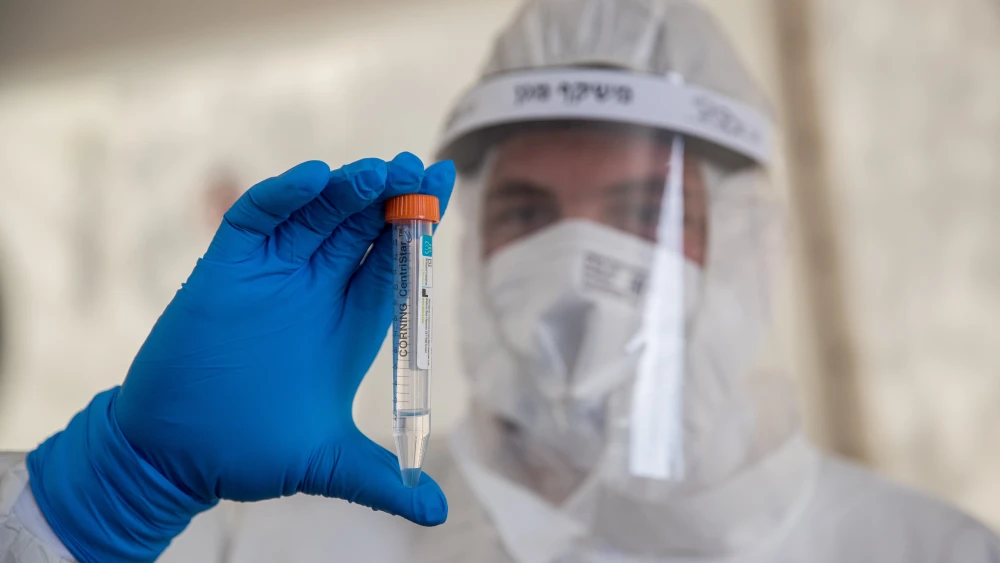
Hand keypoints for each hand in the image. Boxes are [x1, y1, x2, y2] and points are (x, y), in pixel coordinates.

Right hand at [27, 153, 454, 562]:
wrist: (174, 455)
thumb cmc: (249, 452)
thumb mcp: (327, 462)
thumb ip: (382, 481)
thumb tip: (437, 514)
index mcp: (351, 321)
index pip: (393, 260)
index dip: (418, 225)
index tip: (444, 185)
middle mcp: (317, 289)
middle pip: (362, 225)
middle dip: (391, 195)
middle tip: (416, 170)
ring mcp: (273, 273)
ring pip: (317, 213)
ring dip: (346, 188)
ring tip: (378, 173)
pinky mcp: (226, 267)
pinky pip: (257, 218)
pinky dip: (284, 196)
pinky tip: (314, 180)